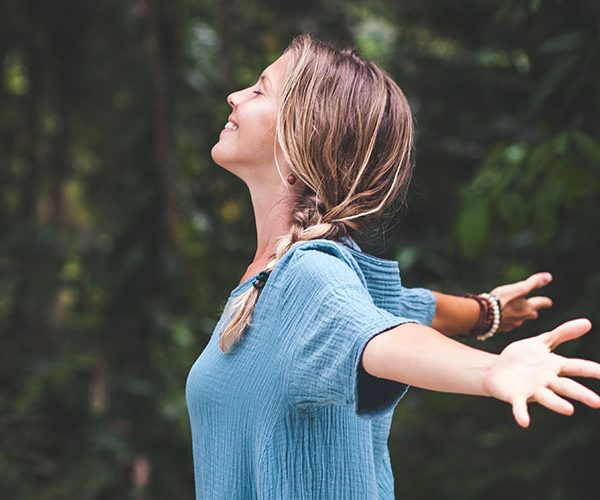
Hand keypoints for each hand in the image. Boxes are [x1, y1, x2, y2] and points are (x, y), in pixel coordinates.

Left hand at [483, 319, 599, 427]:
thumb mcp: (542, 341)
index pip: (578, 367)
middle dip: (582, 394)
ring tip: (569, 410)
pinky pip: (520, 406)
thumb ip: (563, 333)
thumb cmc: (523, 357)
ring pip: (547, 398)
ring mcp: (532, 390)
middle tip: (597, 403)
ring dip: (557, 404)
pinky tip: (524, 422)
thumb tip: (588, 322)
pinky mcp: (516, 396)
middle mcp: (547, 381)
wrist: (497, 369)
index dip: (594, 370)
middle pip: (567, 387)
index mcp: (555, 366)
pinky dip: (521, 414)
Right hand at [491, 272, 553, 331]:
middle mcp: (522, 318)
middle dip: (532, 311)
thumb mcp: (519, 288)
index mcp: (528, 308)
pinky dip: (506, 320)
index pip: (541, 303)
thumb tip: (549, 276)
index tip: (549, 302)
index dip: (545, 302)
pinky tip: (501, 318)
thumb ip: (533, 283)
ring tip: (515, 312)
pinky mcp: (500, 329)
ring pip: (519, 320)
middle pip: (531, 315)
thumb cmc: (502, 300)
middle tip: (533, 309)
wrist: (483, 315)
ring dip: (518, 316)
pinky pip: (506, 324)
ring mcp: (511, 325)